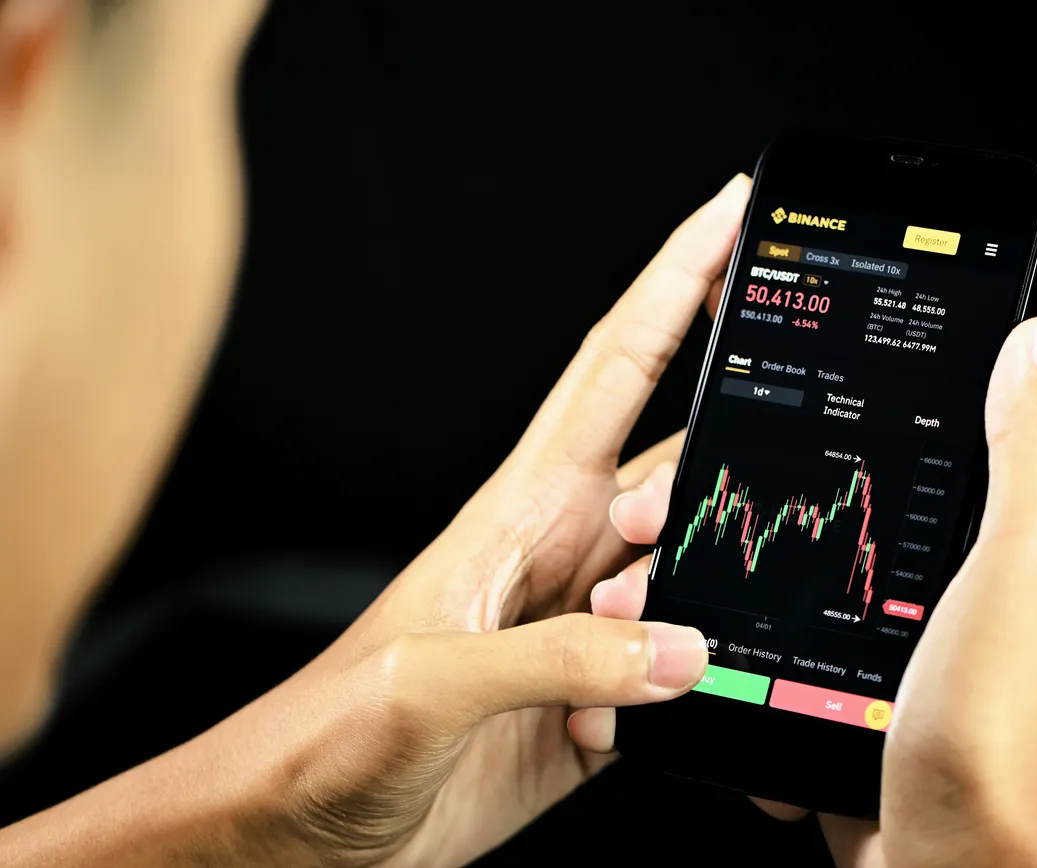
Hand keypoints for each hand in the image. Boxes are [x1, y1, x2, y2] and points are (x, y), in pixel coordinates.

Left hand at [255, 174, 749, 866]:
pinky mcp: (606, 701)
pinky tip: (656, 725)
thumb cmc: (327, 732)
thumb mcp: (429, 684)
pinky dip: (699, 696)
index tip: (732, 210)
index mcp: (523, 507)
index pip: (618, 363)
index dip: (677, 279)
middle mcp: (568, 550)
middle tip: (703, 537)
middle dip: (725, 479)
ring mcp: (593, 625)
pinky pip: (691, 674)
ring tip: (658, 665)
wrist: (302, 831)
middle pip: (684, 472)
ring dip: (709, 610)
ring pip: (702, 575)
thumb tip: (677, 648)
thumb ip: (558, 660)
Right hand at [598, 317, 1036, 867]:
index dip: (774, 431)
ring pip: (751, 607)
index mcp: (954, 544)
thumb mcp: (1027, 564)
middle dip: (700, 519)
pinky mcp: (821, 726)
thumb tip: (1035, 344)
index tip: (711, 424)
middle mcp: (907, 598)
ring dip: (681, 601)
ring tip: (629, 601)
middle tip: (642, 522)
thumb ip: (1027, 453)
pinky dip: (700, 676)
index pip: (851, 455)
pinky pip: (745, 684)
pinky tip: (668, 669)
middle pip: (783, 529)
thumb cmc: (1009, 729)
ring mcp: (857, 666)